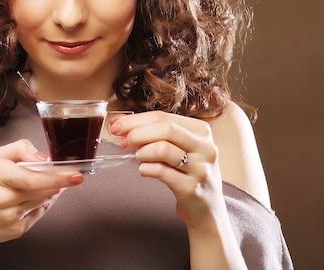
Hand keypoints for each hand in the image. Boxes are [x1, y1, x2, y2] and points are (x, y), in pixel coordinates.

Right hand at [0, 139, 82, 249]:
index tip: (75, 175)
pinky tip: (24, 201)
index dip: (57, 177)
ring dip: (47, 192)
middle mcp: (3, 199)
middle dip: (58, 183)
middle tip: (70, 177)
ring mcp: (9, 217)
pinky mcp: (15, 231)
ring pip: (43, 201)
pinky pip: (38, 214)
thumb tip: (45, 158)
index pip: (33, 179)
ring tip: (31, 186)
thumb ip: (21, 149)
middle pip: (43, 190)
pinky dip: (38, 205)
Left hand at [110, 111, 225, 228]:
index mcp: (201, 130)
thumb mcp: (180, 147)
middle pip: (165, 129)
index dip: (136, 120)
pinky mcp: (191, 188)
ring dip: (143, 152)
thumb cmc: (188, 173)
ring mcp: (200, 168)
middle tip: (124, 143)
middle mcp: (205, 147)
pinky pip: (162, 172)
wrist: (207, 208)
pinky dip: (146, 169)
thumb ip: (155, 132)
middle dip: (137, 134)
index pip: (163, 117)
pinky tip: (144, 170)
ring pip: (163, 149)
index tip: (117, 126)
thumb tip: (120, 121)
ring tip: (140, 158)